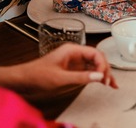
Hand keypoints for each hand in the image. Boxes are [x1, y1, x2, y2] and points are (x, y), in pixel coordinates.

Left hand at [0, 43, 117, 91]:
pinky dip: (96, 77)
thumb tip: (99, 76)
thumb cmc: (37, 75)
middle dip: (105, 69)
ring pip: (94, 65)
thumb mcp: (60, 78)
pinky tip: (103, 83)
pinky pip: (88, 71)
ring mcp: (74, 62)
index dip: (102, 65)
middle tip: (107, 83)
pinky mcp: (72, 70)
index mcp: (72, 50)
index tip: (103, 78)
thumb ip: (81, 77)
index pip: (95, 53)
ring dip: (103, 73)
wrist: (23, 80)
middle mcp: (74, 54)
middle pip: (97, 58)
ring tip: (112, 84)